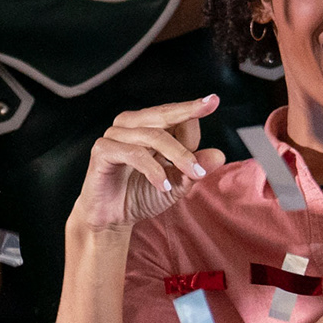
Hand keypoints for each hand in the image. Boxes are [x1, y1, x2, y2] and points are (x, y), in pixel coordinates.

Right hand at [72, 94, 224, 238]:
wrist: (112, 218)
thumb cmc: (141, 195)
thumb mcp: (176, 184)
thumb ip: (195, 169)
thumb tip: (220, 155)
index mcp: (148, 126)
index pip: (176, 115)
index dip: (194, 118)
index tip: (213, 103)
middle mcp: (131, 125)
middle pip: (164, 115)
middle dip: (189, 114)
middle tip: (210, 107)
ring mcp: (115, 135)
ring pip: (152, 135)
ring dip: (177, 155)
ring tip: (192, 174)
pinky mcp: (102, 150)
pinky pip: (133, 153)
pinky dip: (152, 169)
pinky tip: (164, 185)